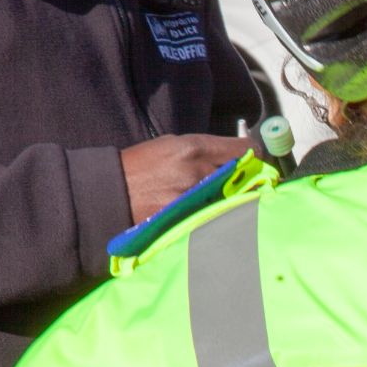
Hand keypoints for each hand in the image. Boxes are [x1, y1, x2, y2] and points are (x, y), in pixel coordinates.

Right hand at [118, 133, 252, 224]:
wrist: (110, 193)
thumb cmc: (140, 167)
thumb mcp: (172, 145)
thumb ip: (206, 150)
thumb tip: (238, 154)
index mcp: (194, 148)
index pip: (246, 151)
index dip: (255, 158)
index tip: (256, 164)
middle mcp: (198, 172)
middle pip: (243, 178)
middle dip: (246, 182)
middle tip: (244, 186)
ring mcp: (193, 200)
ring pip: (232, 201)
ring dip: (232, 202)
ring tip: (219, 203)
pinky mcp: (187, 221)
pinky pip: (215, 218)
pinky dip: (216, 217)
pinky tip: (206, 216)